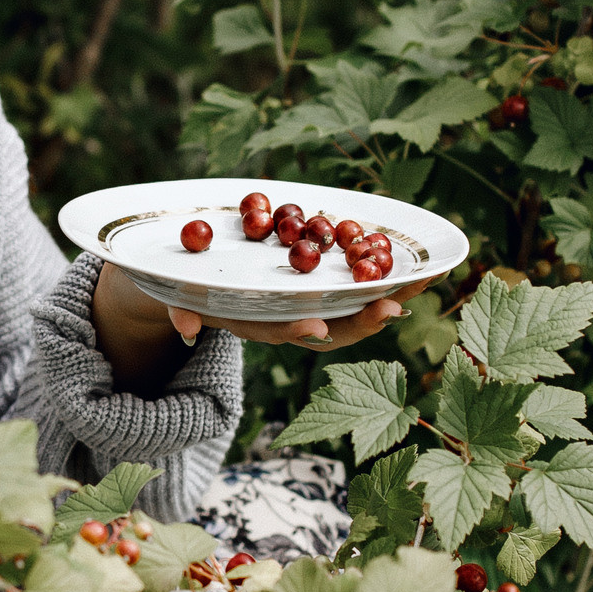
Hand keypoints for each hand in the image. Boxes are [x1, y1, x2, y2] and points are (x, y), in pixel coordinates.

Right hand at [90, 257, 403, 392]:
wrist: (188, 273)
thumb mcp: (174, 293)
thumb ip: (179, 308)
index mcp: (253, 321)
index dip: (298, 330)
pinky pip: (357, 282)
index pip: (278, 330)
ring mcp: (304, 301)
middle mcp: (285, 316)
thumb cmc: (180, 281)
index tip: (319, 328)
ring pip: (350, 308)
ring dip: (384, 298)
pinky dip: (386, 274)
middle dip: (360, 320)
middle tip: (392, 308)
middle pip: (329, 327)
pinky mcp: (318, 283)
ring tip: (419, 284)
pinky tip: (418, 261)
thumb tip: (183, 329)